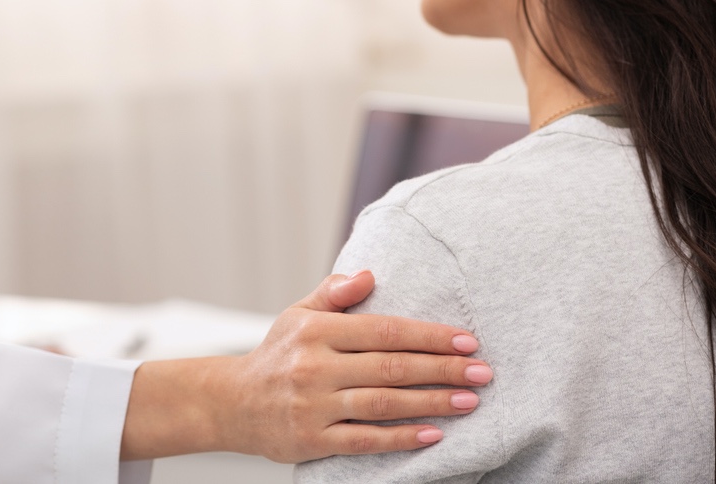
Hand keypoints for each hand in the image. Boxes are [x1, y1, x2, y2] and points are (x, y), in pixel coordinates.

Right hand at [120, 271, 491, 461]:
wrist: (232, 403)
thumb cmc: (276, 356)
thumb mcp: (296, 315)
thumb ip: (333, 294)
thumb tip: (369, 274)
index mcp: (315, 330)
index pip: (384, 330)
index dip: (429, 335)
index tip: (466, 340)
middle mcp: (315, 366)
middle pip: (391, 367)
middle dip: (442, 369)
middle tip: (482, 372)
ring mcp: (314, 405)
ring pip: (383, 403)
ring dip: (431, 403)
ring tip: (468, 401)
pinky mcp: (312, 440)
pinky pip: (364, 439)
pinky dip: (401, 437)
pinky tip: (433, 434)